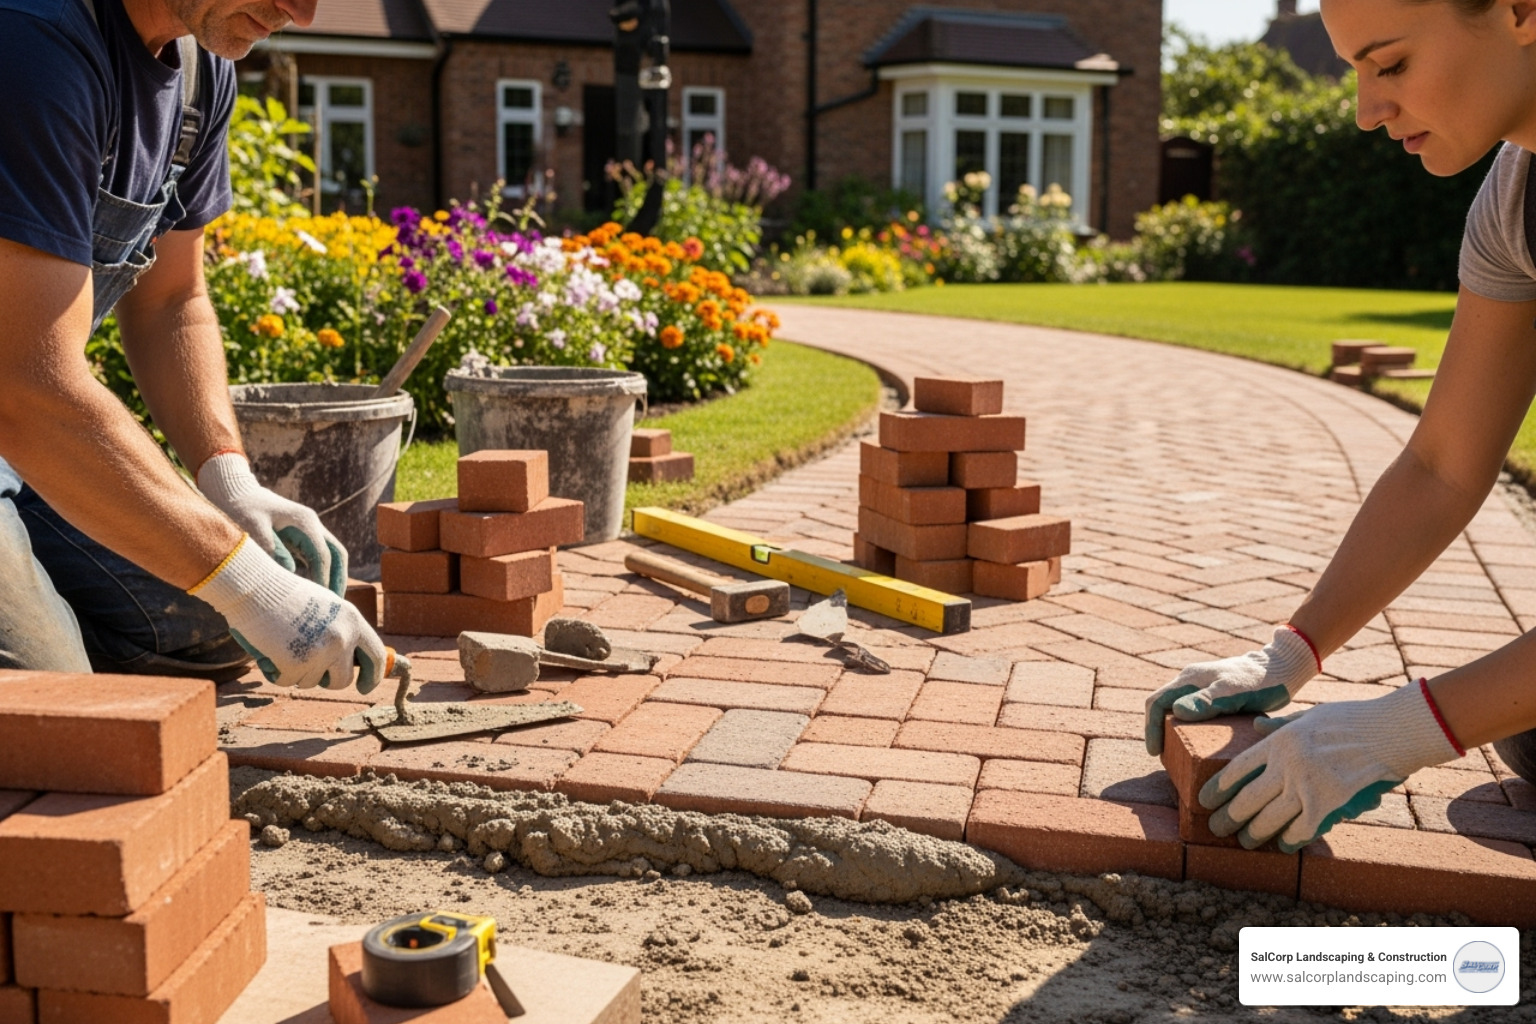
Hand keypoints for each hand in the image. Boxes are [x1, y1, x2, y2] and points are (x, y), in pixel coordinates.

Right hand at [192, 534, 385, 692]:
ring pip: (311, 682)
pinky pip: (286, 682)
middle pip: (343, 680)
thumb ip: (341, 630)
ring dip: (295, 672)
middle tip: (309, 669)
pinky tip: (268, 649)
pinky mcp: (296, 664)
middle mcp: (342, 637)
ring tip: (282, 645)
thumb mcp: (325, 607)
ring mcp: (321, 652)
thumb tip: (352, 660)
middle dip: (327, 680)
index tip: (365, 688)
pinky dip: (275, 672)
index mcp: (352, 620)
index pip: (376, 655)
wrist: (256, 586)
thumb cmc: (285, 595)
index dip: (374, 675)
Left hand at [197, 452, 346, 594]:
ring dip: (332, 577)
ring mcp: (308, 530)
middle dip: (339, 579)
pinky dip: (319, 573)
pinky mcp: (299, 537)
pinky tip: (311, 591)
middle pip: (338, 554)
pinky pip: (317, 557)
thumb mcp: (253, 528)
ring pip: (331, 556)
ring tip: (326, 602)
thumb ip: (272, 550)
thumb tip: (291, 572)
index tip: (319, 599)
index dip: (323, 578)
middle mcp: (312, 525)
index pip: (323, 555)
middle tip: (335, 604)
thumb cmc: (240, 508)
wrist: (232, 490)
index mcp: (305, 521)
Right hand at [1144, 625, 1318, 754]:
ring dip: (1170, 730)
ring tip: (1176, 753)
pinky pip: (1190, 710)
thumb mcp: (1233, 693)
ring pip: (1175, 708)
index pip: (1157, 703)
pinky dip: (1186, 727)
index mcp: (1189, 679)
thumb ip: (1206, 701)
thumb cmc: (1259, 681)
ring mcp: (1201, 686)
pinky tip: (1196, 741)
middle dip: (1157, 730)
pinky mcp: (1213, 693)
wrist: (1282, 668)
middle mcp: (1190, 680)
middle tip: (1163, 756)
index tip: (1155, 752)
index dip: (1151, 728)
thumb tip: (1177, 711)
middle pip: (1162, 706)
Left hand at [1198, 680, 1461, 852]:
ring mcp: (1306, 786)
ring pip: (1270, 818)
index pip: (1237, 769)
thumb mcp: (1309, 715)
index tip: (1205, 801)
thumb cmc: (1351, 720)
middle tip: (1217, 829)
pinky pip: (1302, 829)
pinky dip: (1290, 840)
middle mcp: (1286, 765)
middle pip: (1247, 798)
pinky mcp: (1328, 804)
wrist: (1390, 731)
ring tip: (1244, 842)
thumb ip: (1280, 725)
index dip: (1218, 788)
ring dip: (1254, 833)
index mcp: (1278, 741)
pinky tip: (1283, 846)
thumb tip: (1255, 726)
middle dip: (1229, 817)